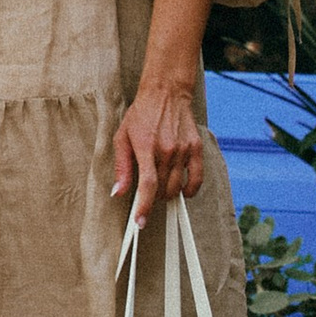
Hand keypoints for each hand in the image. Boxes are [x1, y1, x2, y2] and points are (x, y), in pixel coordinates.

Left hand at [111, 79, 207, 223]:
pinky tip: (183, 190)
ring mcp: (183, 149)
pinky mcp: (196, 147)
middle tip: (148, 193)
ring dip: (168, 194)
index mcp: (146, 147)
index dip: (144, 207)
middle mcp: (166, 149)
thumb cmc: (140, 115)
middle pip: (163, 190)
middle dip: (154, 198)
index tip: (140, 223)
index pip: (148, 185)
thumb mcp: (122, 137)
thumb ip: (122, 167)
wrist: (165, 93)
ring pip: (177, 187)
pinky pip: (197, 178)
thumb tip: (118, 193)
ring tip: (161, 185)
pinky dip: (190, 190)